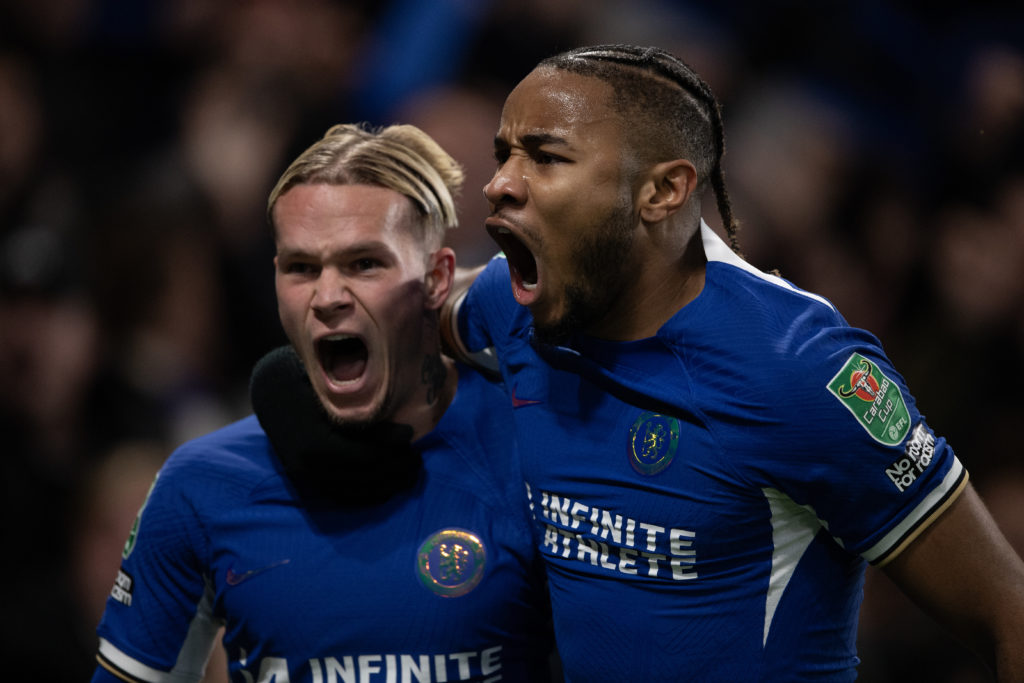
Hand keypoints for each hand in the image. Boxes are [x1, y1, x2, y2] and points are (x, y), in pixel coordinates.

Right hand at [249, 345, 419, 504]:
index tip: (412, 437)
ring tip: (409, 473)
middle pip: (365, 477)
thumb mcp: (336, 395)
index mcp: (316, 443)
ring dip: (389, 485)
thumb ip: (367, 415)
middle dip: (397, 470)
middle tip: (417, 460)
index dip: (395, 451)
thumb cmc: (308, 385)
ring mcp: (308, 479)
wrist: (272, 393)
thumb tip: (406, 434)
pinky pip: (345, 498)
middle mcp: (311, 467)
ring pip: (358, 493)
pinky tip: (389, 485)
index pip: (366, 457)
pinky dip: (370, 496)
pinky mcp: (308, 484)